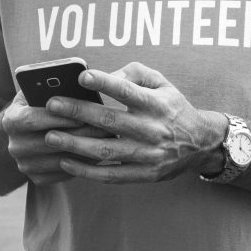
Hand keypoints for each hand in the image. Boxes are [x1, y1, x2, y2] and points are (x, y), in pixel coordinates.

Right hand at [0, 91, 114, 185]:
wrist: (26, 134)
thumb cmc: (40, 105)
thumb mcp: (40, 92)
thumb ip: (54, 87)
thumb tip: (83, 80)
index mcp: (11, 119)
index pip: (31, 119)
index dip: (58, 116)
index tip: (83, 113)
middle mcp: (14, 145)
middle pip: (49, 141)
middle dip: (79, 133)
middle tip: (105, 127)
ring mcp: (24, 165)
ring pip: (60, 160)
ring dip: (85, 150)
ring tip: (107, 140)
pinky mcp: (36, 179)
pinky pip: (63, 174)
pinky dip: (82, 165)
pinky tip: (99, 153)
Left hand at [44, 62, 223, 183]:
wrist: (201, 144)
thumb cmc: (172, 108)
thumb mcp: (162, 83)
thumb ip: (134, 74)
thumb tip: (103, 77)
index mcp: (157, 104)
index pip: (128, 91)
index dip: (105, 83)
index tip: (81, 77)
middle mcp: (153, 130)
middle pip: (110, 121)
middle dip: (78, 113)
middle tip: (51, 105)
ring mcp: (148, 155)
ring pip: (106, 151)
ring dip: (75, 144)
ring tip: (50, 137)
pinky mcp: (144, 175)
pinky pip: (111, 176)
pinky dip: (86, 171)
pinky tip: (65, 162)